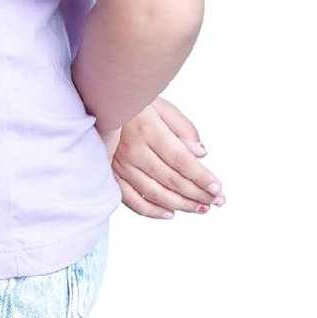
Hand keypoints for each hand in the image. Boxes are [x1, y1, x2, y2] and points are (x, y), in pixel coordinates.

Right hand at [102, 97, 224, 218]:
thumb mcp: (161, 105)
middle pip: (171, 179)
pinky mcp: (111, 174)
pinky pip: (131, 200)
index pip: (181, 160)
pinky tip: (169, 213)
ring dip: (181, 205)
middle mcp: (133, 150)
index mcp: (148, 130)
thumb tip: (200, 153)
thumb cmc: (133, 103)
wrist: (99, 105)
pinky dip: (151, 211)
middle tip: (216, 201)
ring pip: (154, 193)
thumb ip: (183, 128)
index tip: (217, 188)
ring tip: (201, 208)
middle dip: (197, 194)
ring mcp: (120, 165)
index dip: (201, 177)